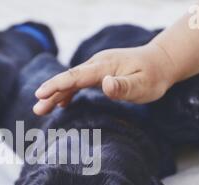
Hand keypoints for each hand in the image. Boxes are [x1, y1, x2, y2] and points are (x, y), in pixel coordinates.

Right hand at [33, 43, 176, 114]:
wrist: (161, 61)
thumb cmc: (153, 76)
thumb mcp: (143, 85)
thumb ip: (123, 86)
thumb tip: (105, 84)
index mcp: (104, 67)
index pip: (76, 76)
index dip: (57, 84)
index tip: (40, 93)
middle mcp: (97, 64)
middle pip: (69, 78)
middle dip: (51, 92)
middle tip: (36, 109)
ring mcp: (97, 68)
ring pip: (72, 81)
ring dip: (56, 94)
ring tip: (41, 109)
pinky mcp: (99, 72)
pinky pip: (79, 82)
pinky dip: (68, 92)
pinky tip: (61, 103)